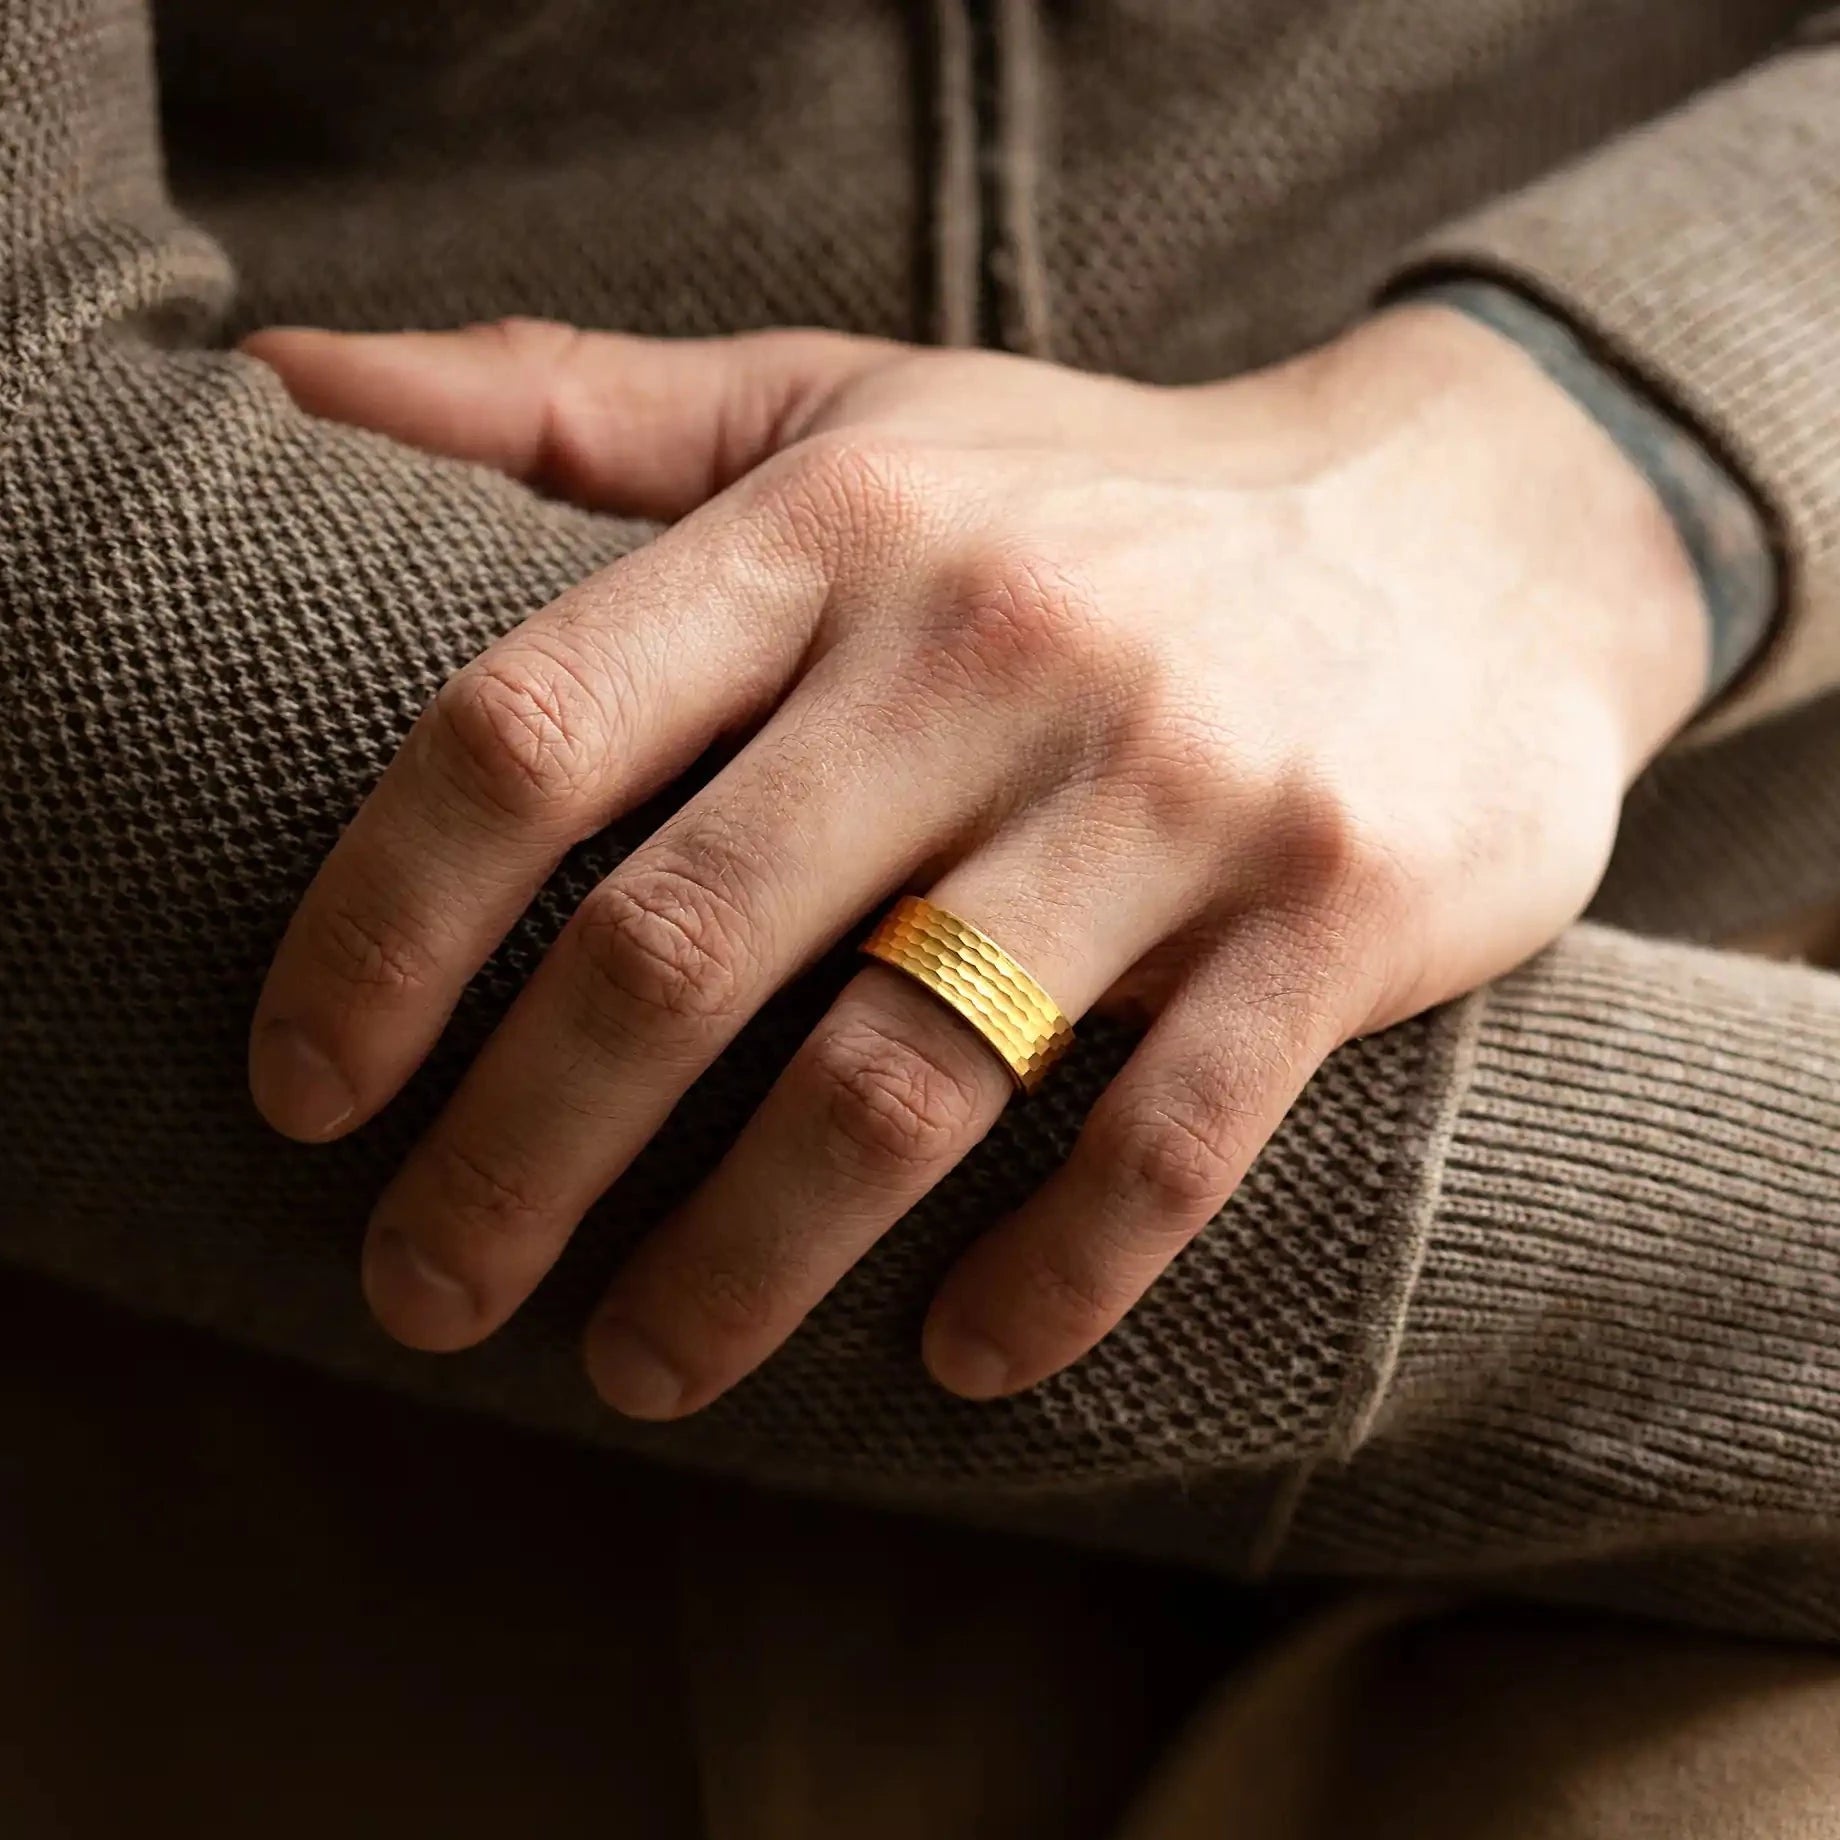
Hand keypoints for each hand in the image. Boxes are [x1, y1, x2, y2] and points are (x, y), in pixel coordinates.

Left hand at [245, 310, 1705, 1415]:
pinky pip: (1162, 1145)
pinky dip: (1049, 1280)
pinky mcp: (1335, 911)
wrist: (1478, 528)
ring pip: (899, 1079)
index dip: (377, 932)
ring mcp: (1175, 786)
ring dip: (738, 1265)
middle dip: (515, 1157)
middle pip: (681, 946)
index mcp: (834, 527)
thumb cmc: (1095, 495)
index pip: (529, 733)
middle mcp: (991, 648)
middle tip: (425, 1288)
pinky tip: (960, 1361)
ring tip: (635, 1365)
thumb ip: (568, 406)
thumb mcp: (842, 409)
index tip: (302, 1092)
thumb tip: (272, 380)